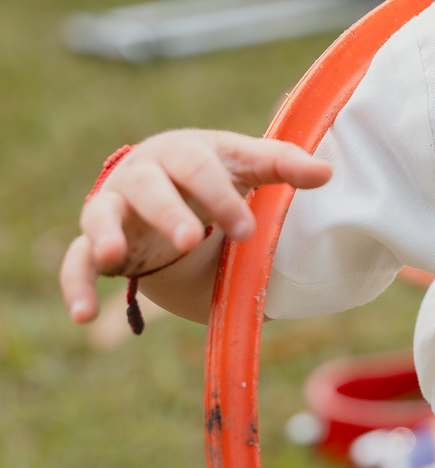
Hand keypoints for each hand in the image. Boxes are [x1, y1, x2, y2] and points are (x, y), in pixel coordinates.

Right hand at [60, 129, 331, 324]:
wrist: (166, 188)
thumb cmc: (213, 174)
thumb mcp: (244, 167)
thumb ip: (282, 166)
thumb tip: (327, 173)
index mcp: (183, 152)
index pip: (199, 165)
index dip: (220, 195)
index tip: (246, 229)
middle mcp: (142, 174)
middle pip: (149, 186)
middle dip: (168, 211)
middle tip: (192, 238)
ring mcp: (115, 208)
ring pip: (101, 215)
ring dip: (106, 235)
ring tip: (113, 256)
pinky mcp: (95, 243)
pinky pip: (76, 261)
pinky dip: (75, 285)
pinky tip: (83, 315)